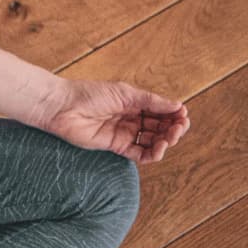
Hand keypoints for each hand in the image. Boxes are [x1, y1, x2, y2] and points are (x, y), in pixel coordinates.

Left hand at [40, 79, 189, 163]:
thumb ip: (151, 101)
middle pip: (159, 127)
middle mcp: (131, 118)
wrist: (63, 107)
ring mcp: (124, 133)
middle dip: (172, 128)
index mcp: (134, 102)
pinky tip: (158, 150)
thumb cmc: (90, 94)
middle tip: (178, 128)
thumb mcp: (125, 93)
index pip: (161, 111)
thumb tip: (179, 106)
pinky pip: (139, 154)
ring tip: (168, 139)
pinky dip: (152, 154)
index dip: (174, 114)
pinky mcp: (116, 146)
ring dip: (165, 141)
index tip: (183, 115)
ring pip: (152, 141)